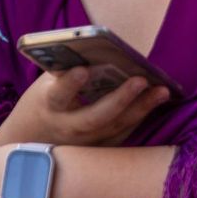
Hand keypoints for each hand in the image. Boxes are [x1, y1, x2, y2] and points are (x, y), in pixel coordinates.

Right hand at [0, 67, 170, 148]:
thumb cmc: (43, 101)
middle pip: (95, 117)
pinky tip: (156, 100)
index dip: (70, 84)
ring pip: (116, 127)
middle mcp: (69, 128)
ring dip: (141, 108)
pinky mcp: (100, 148)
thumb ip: (66, 69)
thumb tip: (95, 49)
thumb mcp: (46, 83)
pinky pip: (124, 132)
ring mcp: (86, 143)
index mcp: (50, 106)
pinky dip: (141, 115)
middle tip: (141, 79)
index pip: (59, 95)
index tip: (82, 70)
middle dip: (120, 99)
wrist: (34, 139)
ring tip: (162, 90)